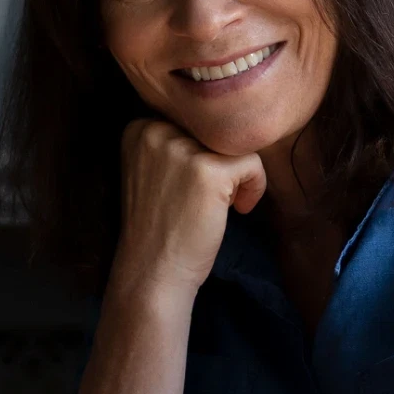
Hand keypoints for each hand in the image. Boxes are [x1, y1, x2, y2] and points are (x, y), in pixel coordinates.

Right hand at [107, 118, 266, 302]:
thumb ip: (174, 144)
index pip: (193, 122)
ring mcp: (181, 149)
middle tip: (208, 200)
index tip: (194, 188)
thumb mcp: (153, 173)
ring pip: (235, 145)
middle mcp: (155, 131)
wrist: (152, 272)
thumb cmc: (159, 228)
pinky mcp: (208, 170)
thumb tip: (223, 125)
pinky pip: (253, 163)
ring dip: (236, 177)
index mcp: (138, 128)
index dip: (202, 154)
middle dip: (220, 164)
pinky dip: (255, 187)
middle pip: (214, 131)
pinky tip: (238, 210)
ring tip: (220, 206)